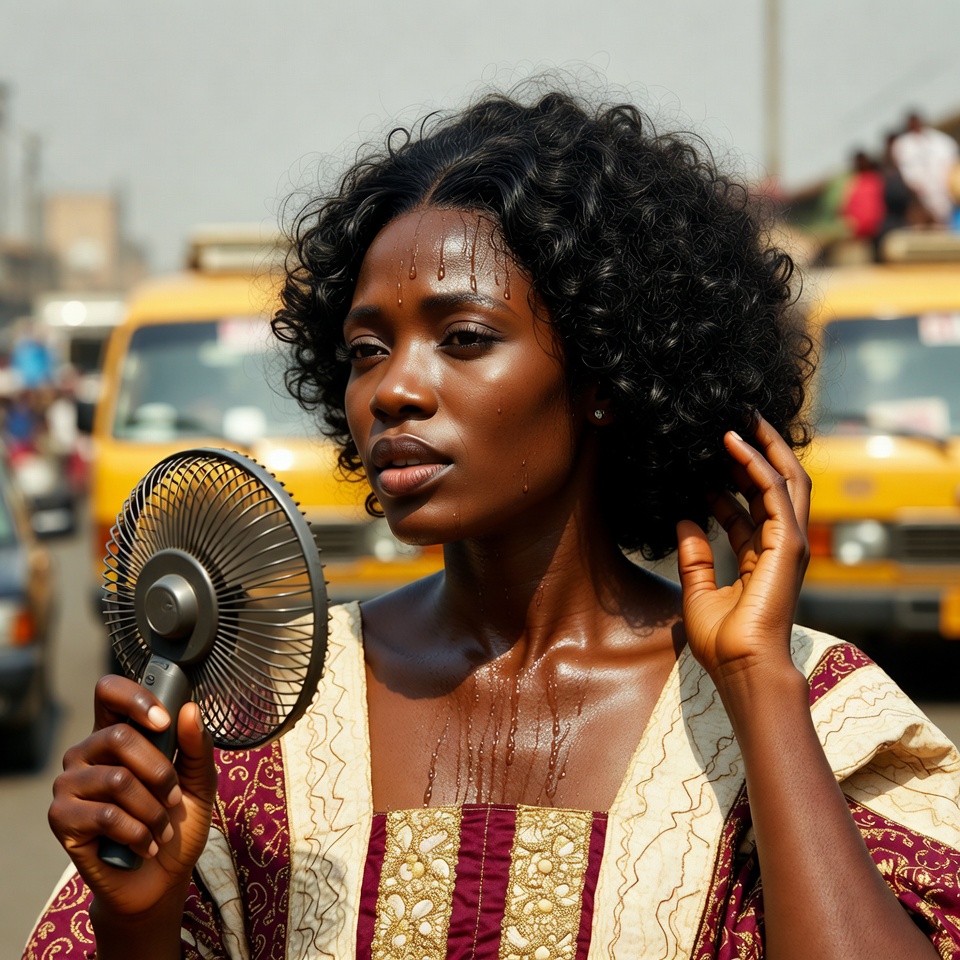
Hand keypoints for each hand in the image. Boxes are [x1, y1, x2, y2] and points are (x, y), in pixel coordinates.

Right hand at [48, 674, 215, 919]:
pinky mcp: (62, 819)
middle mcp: (87, 753)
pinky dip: (138, 832)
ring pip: (117, 780)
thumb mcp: (199, 782)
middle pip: (119, 737)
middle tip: (174, 798)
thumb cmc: (178, 823)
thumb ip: (196, 746)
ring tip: (162, 828)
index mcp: (117, 734)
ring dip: (153, 809)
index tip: (164, 721)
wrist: (161, 878)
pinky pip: (105, 815)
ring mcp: (70, 785)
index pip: (108, 691)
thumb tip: (190, 709)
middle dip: (160, 771)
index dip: (134, 698)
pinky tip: (146, 844)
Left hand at [676, 414, 810, 682]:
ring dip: (764, 446)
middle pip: (775, 485)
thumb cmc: (722, 642)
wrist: (740, 668)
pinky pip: (775, 492)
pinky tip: (734, 444)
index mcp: (760, 557)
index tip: (704, 460)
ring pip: (786, 479)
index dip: (729, 481)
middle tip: (733, 422)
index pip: (749, 508)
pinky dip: (757, 464)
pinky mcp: (789, 545)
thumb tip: (682, 520)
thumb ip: (693, 557)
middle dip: (757, 452)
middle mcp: (779, 546)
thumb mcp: (698, 591)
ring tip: (739, 418)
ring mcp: (789, 544)